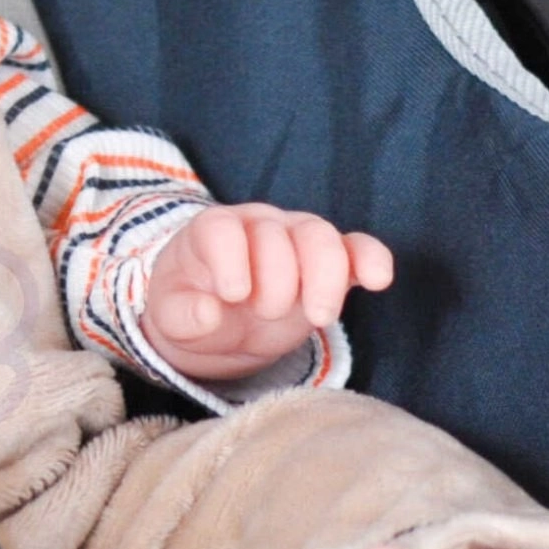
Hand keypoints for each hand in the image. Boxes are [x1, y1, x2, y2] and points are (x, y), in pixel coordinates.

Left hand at [141, 205, 393, 377]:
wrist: (221, 321)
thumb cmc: (192, 308)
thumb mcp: (171, 317)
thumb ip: (181, 315)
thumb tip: (209, 313)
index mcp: (212, 232)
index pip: (223, 229)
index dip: (231, 258)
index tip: (234, 295)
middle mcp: (258, 227)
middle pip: (276, 235)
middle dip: (277, 280)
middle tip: (266, 314)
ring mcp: (296, 240)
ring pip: (320, 237)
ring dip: (324, 276)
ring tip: (317, 316)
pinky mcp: (330, 265)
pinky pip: (356, 249)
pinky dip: (371, 259)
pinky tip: (378, 279)